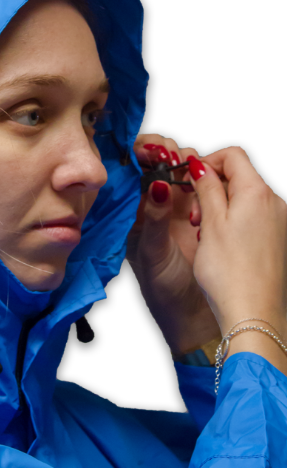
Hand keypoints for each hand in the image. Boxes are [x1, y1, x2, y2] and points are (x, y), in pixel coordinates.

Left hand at [126, 134, 219, 354]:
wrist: (190, 312)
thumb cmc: (162, 288)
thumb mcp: (152, 253)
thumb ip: (153, 220)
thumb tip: (156, 185)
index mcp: (131, 212)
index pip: (128, 171)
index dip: (135, 154)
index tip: (146, 150)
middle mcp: (151, 203)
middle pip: (156, 160)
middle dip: (163, 150)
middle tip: (170, 156)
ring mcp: (176, 204)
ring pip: (181, 166)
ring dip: (185, 162)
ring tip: (186, 171)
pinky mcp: (200, 208)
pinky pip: (203, 181)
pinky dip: (205, 176)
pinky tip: (202, 187)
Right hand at [189, 148, 286, 363]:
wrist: (252, 312)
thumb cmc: (230, 274)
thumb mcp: (209, 223)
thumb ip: (205, 188)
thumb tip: (199, 166)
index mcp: (257, 193)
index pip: (232, 155)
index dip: (206, 162)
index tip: (189, 179)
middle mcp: (274, 202)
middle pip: (239, 176)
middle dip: (211, 188)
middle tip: (194, 214)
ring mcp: (278, 221)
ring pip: (244, 199)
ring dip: (219, 208)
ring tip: (204, 233)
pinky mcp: (276, 239)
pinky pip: (252, 218)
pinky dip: (232, 223)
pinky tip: (219, 246)